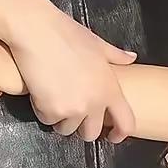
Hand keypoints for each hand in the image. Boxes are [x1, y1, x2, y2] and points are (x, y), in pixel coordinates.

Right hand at [7, 0, 135, 143]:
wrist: (36, 31)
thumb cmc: (67, 34)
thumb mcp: (97, 44)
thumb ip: (116, 56)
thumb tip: (131, 58)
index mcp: (110, 88)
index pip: (126, 123)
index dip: (121, 134)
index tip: (113, 136)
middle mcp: (95, 102)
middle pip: (91, 133)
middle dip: (81, 127)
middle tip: (72, 112)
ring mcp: (73, 108)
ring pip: (66, 129)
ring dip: (60, 118)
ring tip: (54, 96)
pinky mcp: (51, 110)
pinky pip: (47, 120)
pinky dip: (43, 110)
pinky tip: (41, 91)